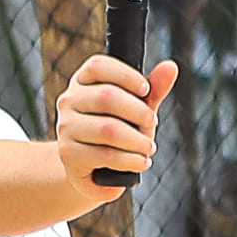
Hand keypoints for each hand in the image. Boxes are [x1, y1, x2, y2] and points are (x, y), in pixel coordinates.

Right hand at [54, 53, 172, 191]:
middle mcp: (68, 101)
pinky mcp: (68, 154)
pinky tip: (141, 161)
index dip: (126, 75)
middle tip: (151, 123)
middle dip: (139, 112)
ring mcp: (65, 128)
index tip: (146, 90)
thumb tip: (171, 67)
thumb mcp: (138, 109)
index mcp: (83, 82)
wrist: (94, 170)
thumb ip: (154, 89)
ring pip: (108, 129)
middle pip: (106, 97)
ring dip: (138, 141)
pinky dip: (131, 160)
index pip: (98, 66)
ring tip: (148, 147)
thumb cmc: (118, 132)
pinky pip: (106, 155)